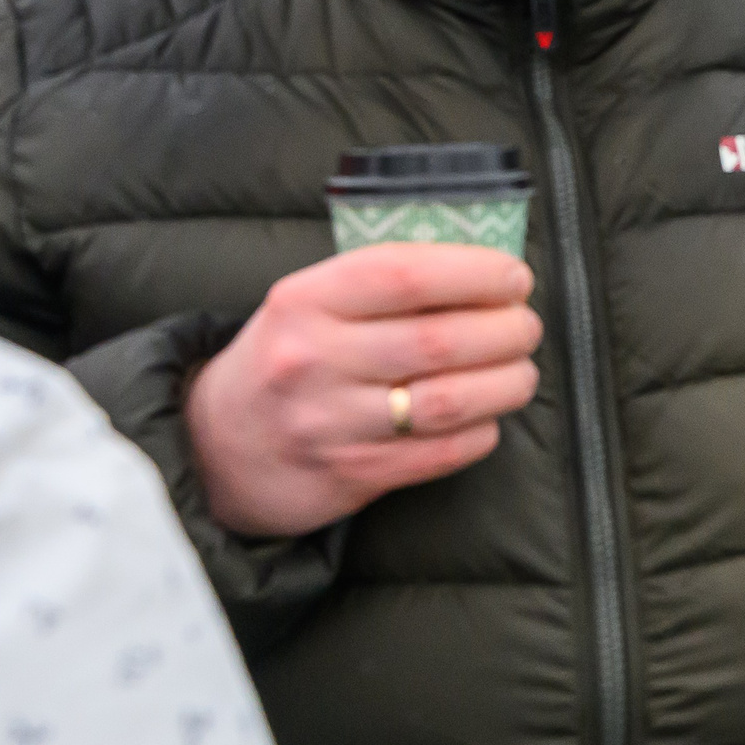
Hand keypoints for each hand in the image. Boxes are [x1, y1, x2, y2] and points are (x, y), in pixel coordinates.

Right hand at [186, 245, 541, 537]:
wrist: (216, 448)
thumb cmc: (290, 357)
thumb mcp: (310, 303)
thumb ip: (382, 283)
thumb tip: (489, 268)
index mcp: (304, 302)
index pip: (403, 274)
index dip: (474, 271)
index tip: (515, 276)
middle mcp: (312, 361)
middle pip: (438, 340)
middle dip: (506, 330)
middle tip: (527, 326)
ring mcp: (330, 424)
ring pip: (449, 401)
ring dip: (507, 383)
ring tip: (523, 370)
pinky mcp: (352, 475)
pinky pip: (443, 452)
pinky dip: (483, 430)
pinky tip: (489, 415)